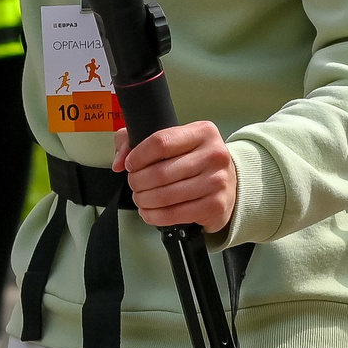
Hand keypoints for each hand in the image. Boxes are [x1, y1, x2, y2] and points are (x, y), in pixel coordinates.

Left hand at [114, 120, 237, 231]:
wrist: (228, 182)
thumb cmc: (194, 160)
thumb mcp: (171, 141)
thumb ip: (135, 141)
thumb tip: (119, 161)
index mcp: (203, 132)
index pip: (160, 142)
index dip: (138, 156)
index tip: (131, 164)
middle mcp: (214, 155)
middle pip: (160, 172)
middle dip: (138, 182)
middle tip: (134, 184)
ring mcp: (217, 182)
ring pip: (165, 196)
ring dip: (144, 200)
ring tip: (141, 198)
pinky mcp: (215, 206)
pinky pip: (175, 214)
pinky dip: (154, 216)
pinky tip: (150, 211)